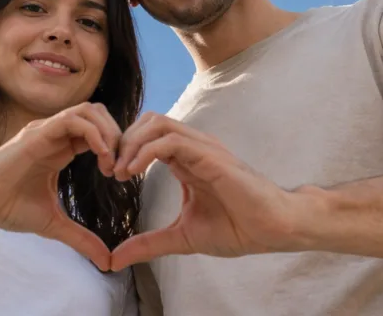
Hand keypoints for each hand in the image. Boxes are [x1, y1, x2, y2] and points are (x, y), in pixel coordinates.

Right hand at [0, 102, 121, 270]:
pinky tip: (101, 157)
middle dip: (118, 135)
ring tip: (111, 162)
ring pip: (89, 110)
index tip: (121, 174)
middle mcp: (55, 133)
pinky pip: (72, 120)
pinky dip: (94, 134)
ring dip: (108, 132)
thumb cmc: (8, 208)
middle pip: (98, 113)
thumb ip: (82, 239)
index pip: (98, 131)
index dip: (116, 147)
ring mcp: (46, 130)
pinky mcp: (37, 133)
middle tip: (122, 166)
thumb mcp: (55, 225)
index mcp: (60, 147)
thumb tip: (107, 263)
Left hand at [109, 113, 306, 270]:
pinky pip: (170, 140)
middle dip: (122, 142)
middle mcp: (193, 147)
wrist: (273, 229)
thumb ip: (148, 243)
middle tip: (109, 171)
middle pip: (147, 121)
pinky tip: (133, 171)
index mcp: (186, 159)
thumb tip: (115, 260)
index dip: (124, 150)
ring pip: (156, 123)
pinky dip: (145, 151)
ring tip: (119, 172)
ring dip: (130, 144)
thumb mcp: (182, 236)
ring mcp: (202, 147)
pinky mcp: (210, 155)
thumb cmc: (238, 228)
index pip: (147, 136)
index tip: (110, 175)